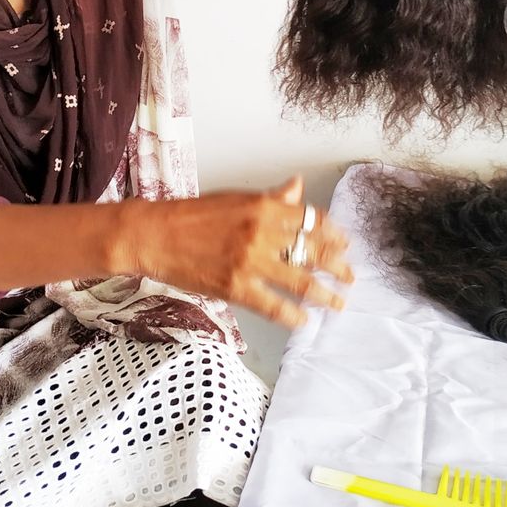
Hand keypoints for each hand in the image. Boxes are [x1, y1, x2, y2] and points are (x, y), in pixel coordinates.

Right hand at [116, 176, 354, 329]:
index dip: (332, 233)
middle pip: (312, 251)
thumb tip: (297, 186)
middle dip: (337, 266)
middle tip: (350, 276)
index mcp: (262, 207)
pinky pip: (272, 305)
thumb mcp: (235, 199)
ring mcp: (249, 262)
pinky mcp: (235, 287)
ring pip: (300, 280)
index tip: (344, 243)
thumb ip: (270, 198)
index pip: (310, 219)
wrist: (155, 235)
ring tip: (338, 302)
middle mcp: (261, 233)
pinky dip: (292, 315)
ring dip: (325, 293)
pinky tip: (304, 320)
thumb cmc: (192, 216)